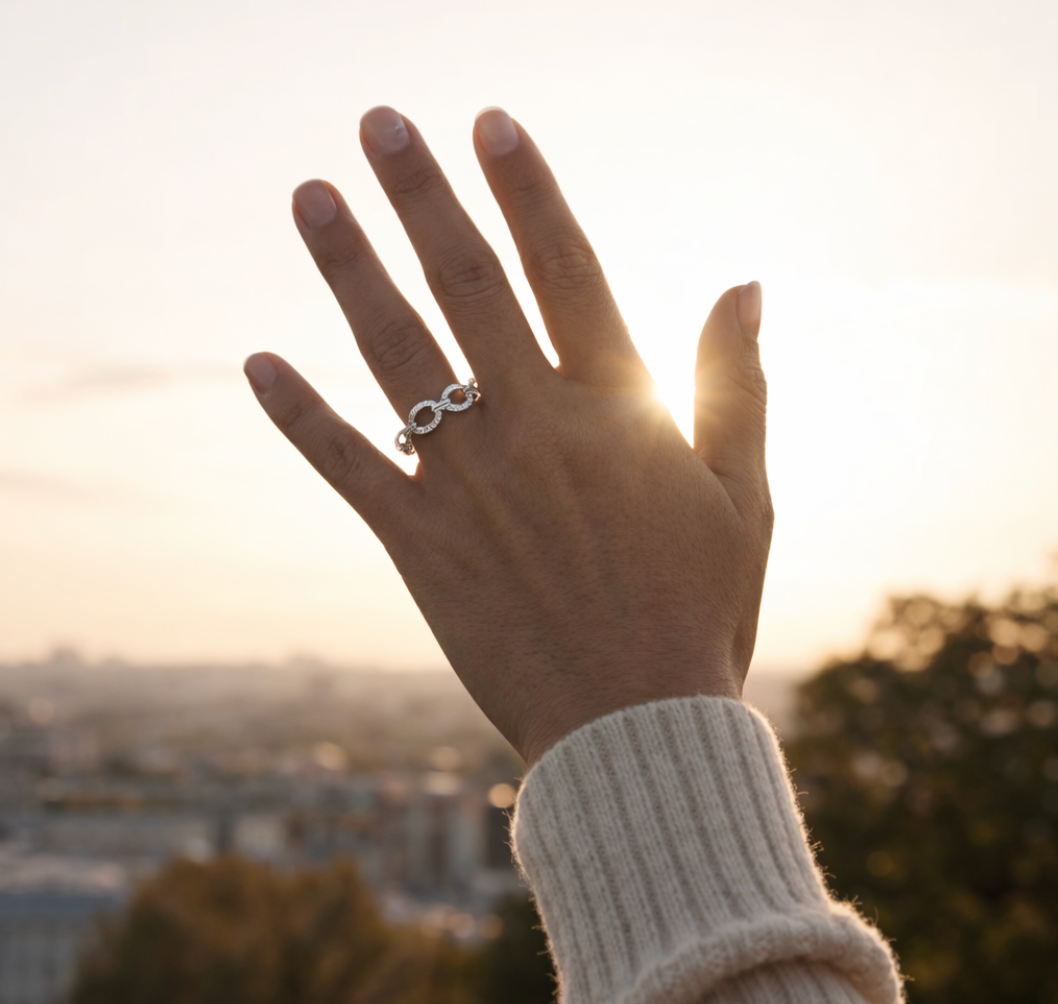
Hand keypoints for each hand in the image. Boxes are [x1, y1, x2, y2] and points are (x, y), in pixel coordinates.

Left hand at [244, 106, 772, 766]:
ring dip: (349, 271)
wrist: (635, 725)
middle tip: (378, 123)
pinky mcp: (420, 545)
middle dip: (422, 195)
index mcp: (617, 410)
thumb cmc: (700, 608)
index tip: (490, 121)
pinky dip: (302, 415)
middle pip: (466, 287)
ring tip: (310, 198)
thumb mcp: (742, 495)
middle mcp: (534, 430)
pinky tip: (258, 362)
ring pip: (396, 357)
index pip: (564, 269)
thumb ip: (736, 384)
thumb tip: (744, 283)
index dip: (528, 188)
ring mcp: (468, 486)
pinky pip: (350, 467)